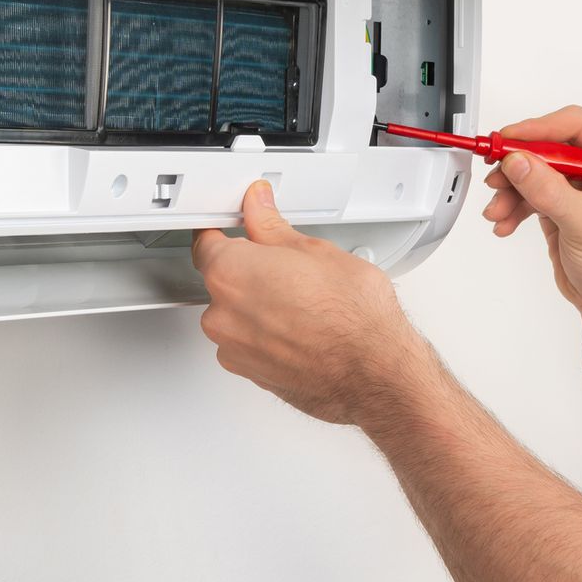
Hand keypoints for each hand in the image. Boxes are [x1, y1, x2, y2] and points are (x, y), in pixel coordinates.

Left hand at [193, 180, 431, 425]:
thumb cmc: (353, 319)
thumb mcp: (317, 252)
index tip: (242, 229)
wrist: (374, 372)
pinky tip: (299, 329)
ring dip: (258, 307)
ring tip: (302, 304)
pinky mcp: (248, 372)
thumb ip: (273, 228)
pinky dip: (266, 335)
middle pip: (222, 281)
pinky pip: (247, 343)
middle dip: (250, 273)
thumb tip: (258, 208)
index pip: (207, 242)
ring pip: (236, 315)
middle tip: (290, 270)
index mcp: (231, 272)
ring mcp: (233, 348)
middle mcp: (222, 313)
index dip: (227, 232)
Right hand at [479, 106, 581, 314]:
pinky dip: (514, 206)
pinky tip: (504, 223)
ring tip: (497, 211)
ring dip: (512, 190)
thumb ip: (549, 190)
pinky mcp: (563, 201)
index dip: (539, 129)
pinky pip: (531, 192)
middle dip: (519, 165)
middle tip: (496, 176)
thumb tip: (518, 161)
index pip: (576, 125)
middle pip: (550, 146)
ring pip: (536, 170)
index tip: (509, 139)